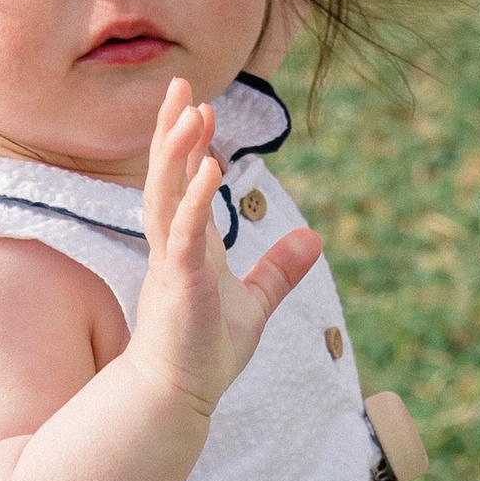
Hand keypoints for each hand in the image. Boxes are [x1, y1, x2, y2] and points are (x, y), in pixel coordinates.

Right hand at [130, 80, 321, 416]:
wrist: (178, 397)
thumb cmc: (206, 354)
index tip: (199, 106)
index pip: (182, 183)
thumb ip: (281, 269)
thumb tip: (315, 237)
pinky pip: (184, 233)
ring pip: (165, 194)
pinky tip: (211, 168)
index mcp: (187, 247)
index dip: (189, 145)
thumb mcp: (256, 303)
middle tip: (179, 84)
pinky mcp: (178, 283)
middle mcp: (172, 247)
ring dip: (177, 152)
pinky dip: (195, 199)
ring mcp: (170, 263)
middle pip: (164, 176)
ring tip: (193, 110)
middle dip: (171, 131)